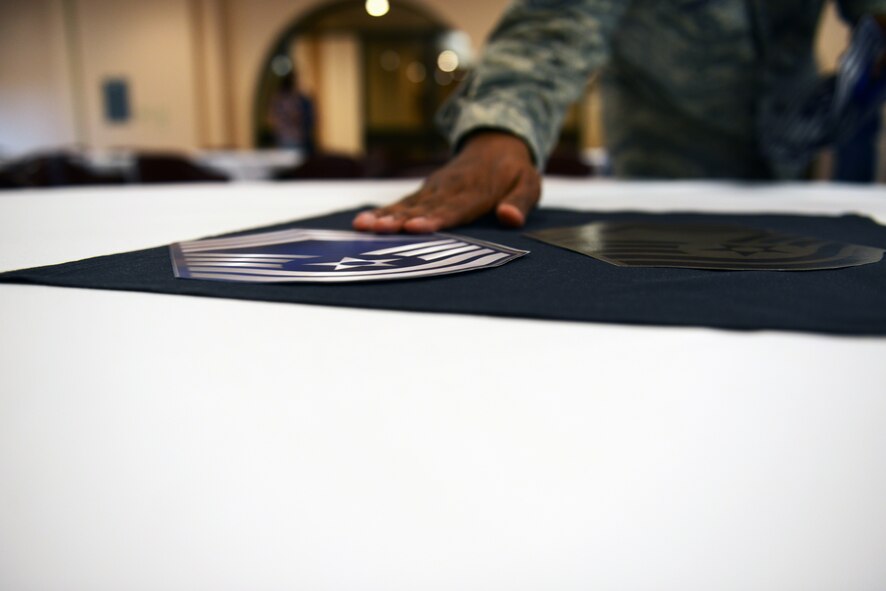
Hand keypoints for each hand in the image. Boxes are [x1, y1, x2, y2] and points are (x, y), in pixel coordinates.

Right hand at [352, 131, 540, 232]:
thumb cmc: (514, 170)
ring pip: (408, 204)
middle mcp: (450, 189)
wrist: (496, 141)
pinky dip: (383, 211)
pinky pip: (403, 202)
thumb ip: (520, 202)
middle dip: (398, 220)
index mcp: (475, 191)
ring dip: (384, 216)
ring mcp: (435, 188)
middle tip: (377, 230)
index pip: (453, 208)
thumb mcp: (529, 183)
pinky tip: (363, 221)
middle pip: (422, 208)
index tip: (416, 228)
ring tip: (362, 226)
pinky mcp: (426, 190)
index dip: (434, 219)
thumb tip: (509, 218)